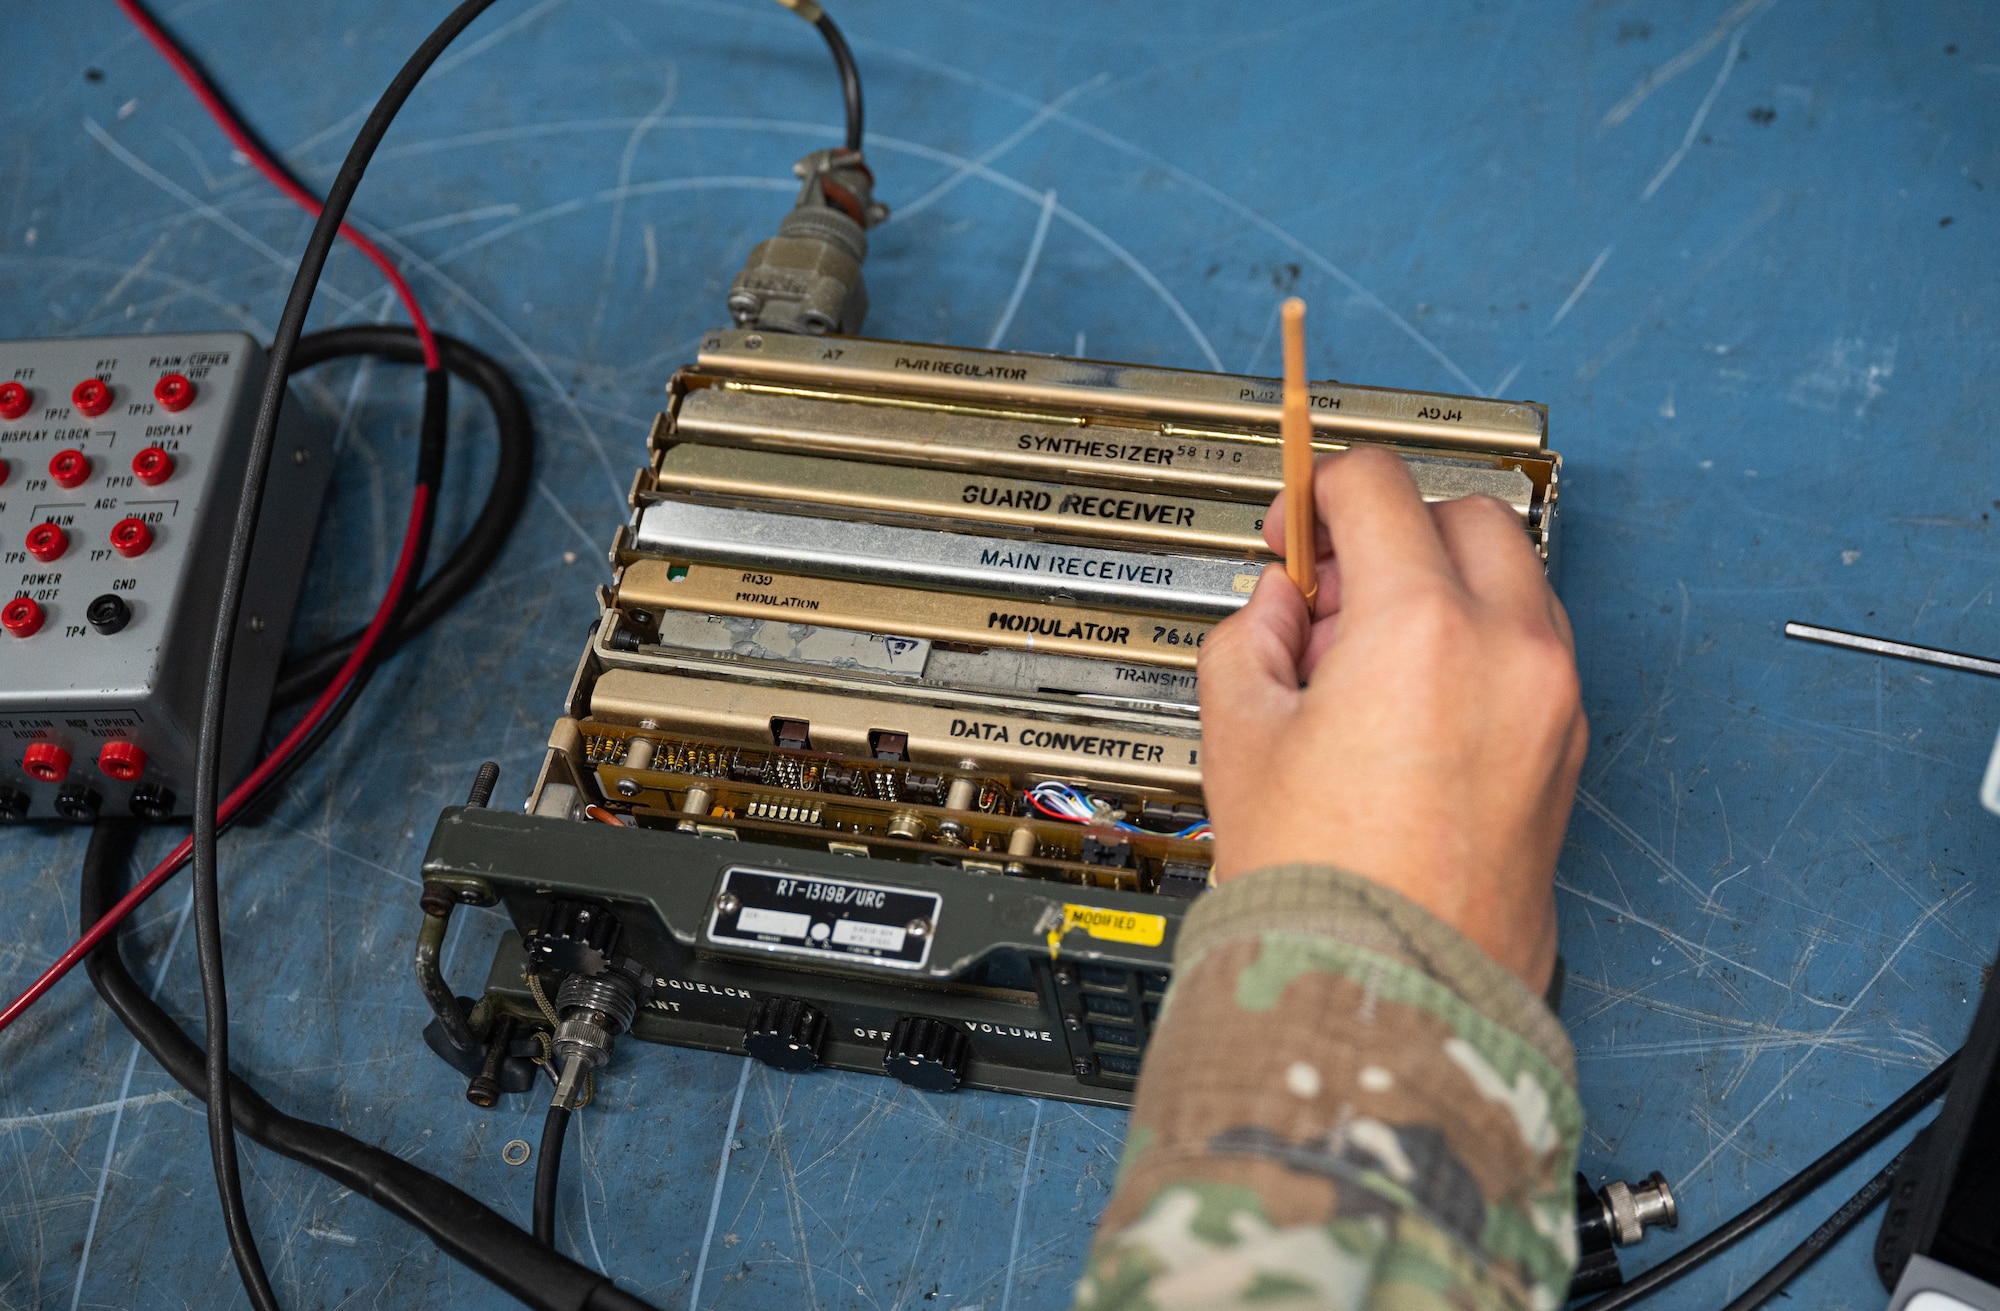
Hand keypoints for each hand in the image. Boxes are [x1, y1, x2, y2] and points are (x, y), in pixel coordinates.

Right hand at [1196, 447, 1585, 988]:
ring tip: (1369, 655)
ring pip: (1512, 575)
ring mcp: (1551, 700)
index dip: (1316, 493)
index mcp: (1420, 627)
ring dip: (1444, 580)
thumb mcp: (1238, 733)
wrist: (1391, 990)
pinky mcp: (1567, 748)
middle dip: (1393, 527)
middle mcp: (1507, 650)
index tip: (1294, 527)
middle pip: (1463, 512)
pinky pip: (1531, 648)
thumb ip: (1250, 634)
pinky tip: (1412, 701)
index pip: (1376, 487)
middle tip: (1331, 585)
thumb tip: (1280, 603)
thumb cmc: (1324, 885)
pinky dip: (1480, 640)